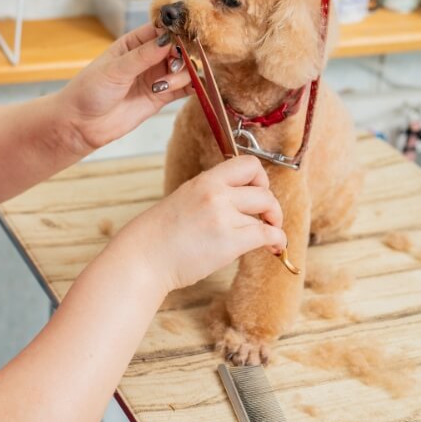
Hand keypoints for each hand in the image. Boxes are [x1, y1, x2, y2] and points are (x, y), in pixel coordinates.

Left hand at [57, 23, 190, 152]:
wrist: (81, 124)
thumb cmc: (89, 91)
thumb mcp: (115, 70)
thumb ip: (143, 56)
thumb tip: (167, 39)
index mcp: (133, 43)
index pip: (162, 30)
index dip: (175, 32)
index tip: (180, 40)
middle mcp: (148, 58)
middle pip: (178, 48)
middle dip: (181, 55)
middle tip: (173, 65)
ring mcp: (155, 77)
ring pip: (184, 68)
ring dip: (181, 74)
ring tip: (161, 86)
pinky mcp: (161, 97)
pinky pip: (184, 88)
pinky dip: (192, 87)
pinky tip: (190, 89)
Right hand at [113, 156, 286, 293]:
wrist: (143, 257)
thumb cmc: (157, 236)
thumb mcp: (182, 200)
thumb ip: (209, 196)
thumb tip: (235, 203)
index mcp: (203, 181)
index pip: (247, 164)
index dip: (260, 178)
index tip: (257, 192)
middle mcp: (215, 193)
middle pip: (263, 189)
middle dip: (271, 206)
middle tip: (267, 219)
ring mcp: (223, 216)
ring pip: (267, 212)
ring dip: (273, 226)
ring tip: (270, 239)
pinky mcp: (230, 241)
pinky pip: (268, 234)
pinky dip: (278, 241)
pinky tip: (274, 249)